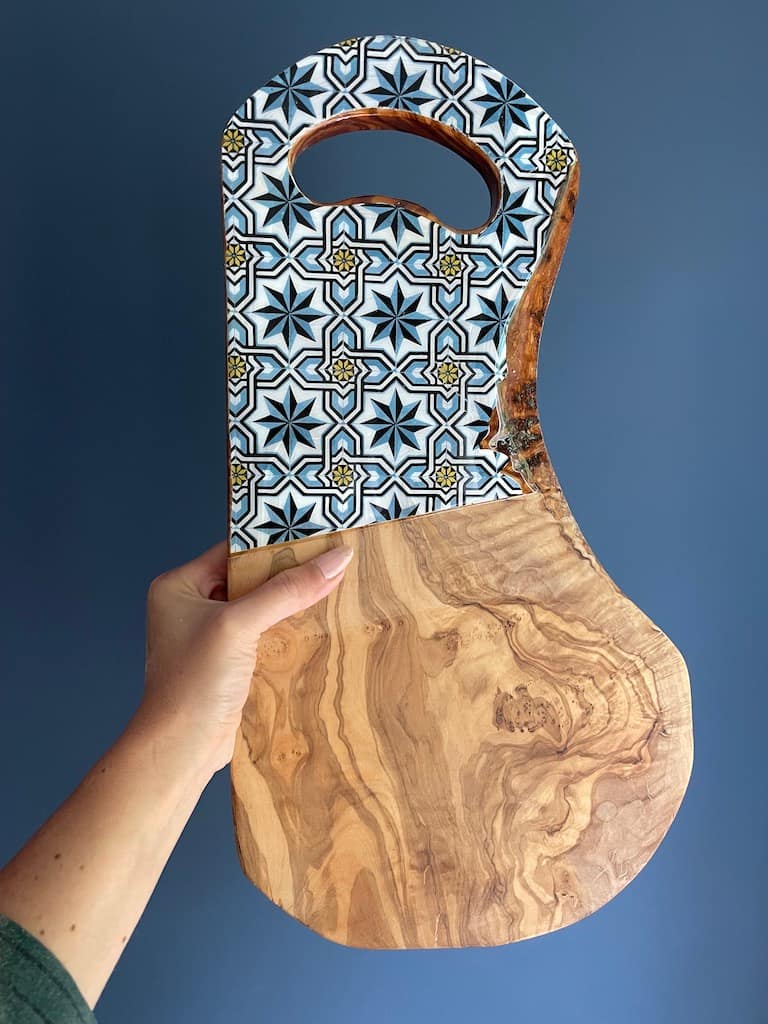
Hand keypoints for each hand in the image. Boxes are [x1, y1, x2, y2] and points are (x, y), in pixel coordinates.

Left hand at [138, 539, 353, 775]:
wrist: (180, 750)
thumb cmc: (194, 683)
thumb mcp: (241, 625)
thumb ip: (288, 590)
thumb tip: (337, 558)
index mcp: (179, 585)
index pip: (234, 551)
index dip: (274, 544)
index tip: (317, 534)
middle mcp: (190, 605)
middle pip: (249, 577)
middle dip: (287, 574)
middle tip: (332, 560)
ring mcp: (209, 635)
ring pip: (259, 606)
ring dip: (290, 603)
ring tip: (333, 586)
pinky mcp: (227, 662)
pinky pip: (262, 633)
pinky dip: (286, 629)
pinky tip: (316, 623)